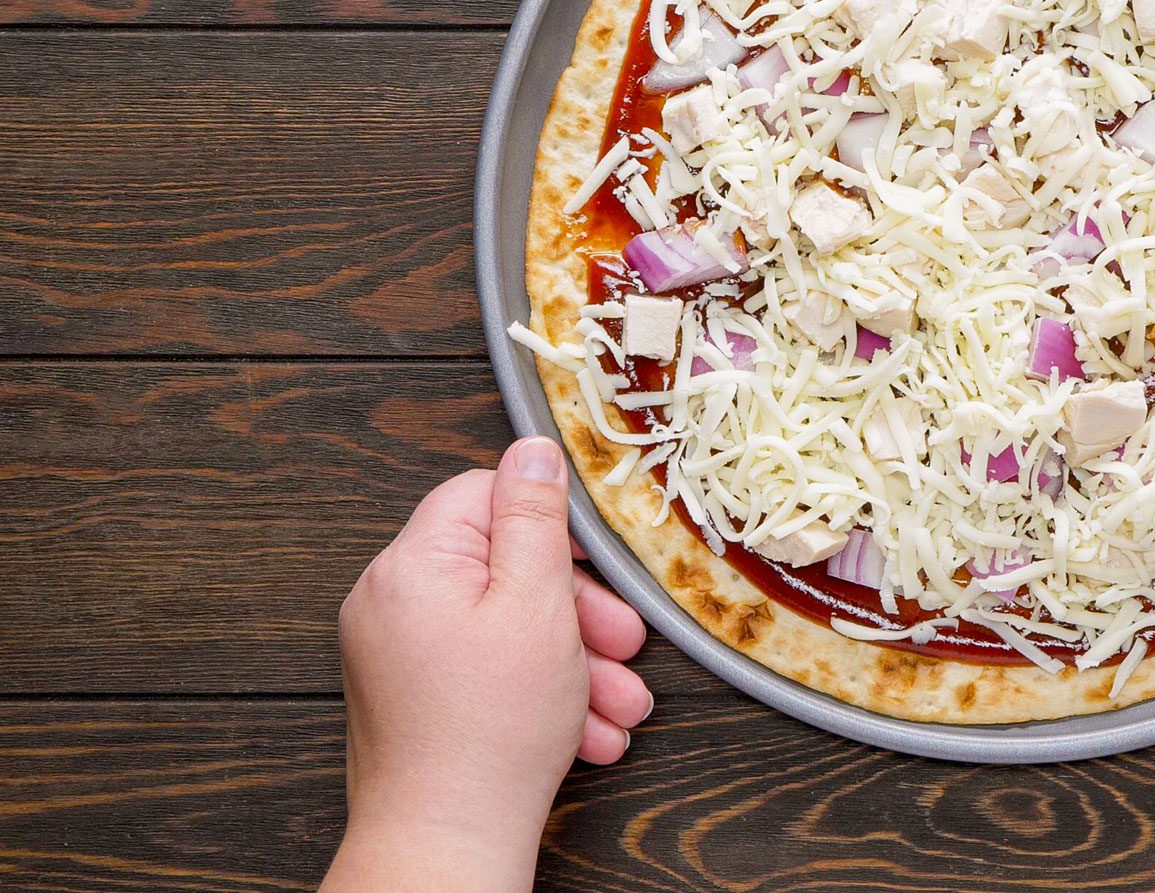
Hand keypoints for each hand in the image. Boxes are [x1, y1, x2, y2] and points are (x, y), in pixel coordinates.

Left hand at [323, 437, 652, 892]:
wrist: (445, 844)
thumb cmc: (491, 731)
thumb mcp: (537, 605)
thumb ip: (535, 519)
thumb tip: (532, 448)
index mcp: (412, 566)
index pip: (480, 495)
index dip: (546, 521)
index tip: (595, 558)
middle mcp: (390, 604)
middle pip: (499, 569)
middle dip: (575, 609)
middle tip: (625, 641)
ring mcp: (397, 656)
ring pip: (501, 628)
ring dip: (570, 661)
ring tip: (620, 705)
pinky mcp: (411, 700)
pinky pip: (484, 670)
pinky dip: (536, 692)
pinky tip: (587, 732)